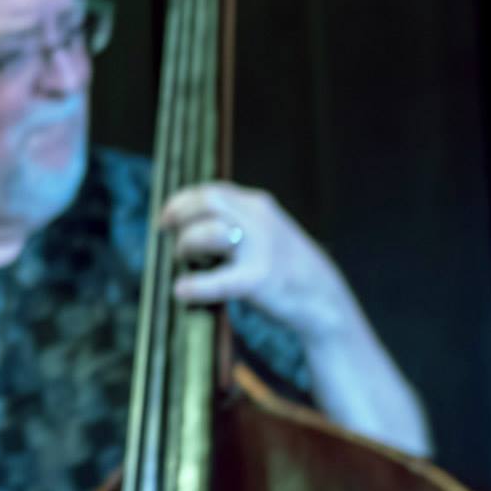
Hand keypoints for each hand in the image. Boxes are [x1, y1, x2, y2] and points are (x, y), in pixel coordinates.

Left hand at [160, 182, 353, 344]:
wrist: (325, 299)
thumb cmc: (286, 267)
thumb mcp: (265, 229)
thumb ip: (235, 219)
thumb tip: (187, 221)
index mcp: (258, 205)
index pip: (210, 191)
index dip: (181, 202)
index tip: (165, 217)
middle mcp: (259, 220)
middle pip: (206, 203)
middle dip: (179, 216)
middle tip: (166, 234)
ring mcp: (260, 248)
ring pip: (207, 233)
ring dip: (186, 246)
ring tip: (185, 261)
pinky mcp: (259, 279)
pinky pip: (218, 280)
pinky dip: (195, 285)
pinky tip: (181, 291)